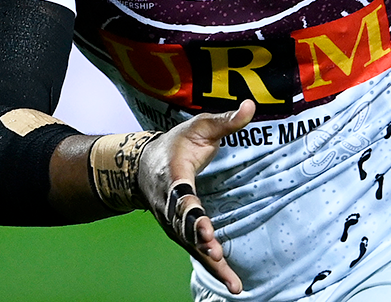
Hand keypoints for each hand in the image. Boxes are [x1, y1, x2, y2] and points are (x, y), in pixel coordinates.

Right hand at [137, 100, 255, 293]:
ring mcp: (172, 222)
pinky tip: (234, 285)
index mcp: (174, 177)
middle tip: (213, 252)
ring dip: (209, 262)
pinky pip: (196, 252)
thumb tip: (250, 106)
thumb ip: (224, 120)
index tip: (205, 228)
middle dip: (198, 240)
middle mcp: (169, 205)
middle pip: (183, 226)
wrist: (141, 167)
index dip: (192, 214)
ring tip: (230, 279)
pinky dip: (214, 269)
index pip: (182, 198)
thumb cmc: (176, 145)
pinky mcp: (180, 233)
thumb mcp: (199, 127)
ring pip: (190, 245)